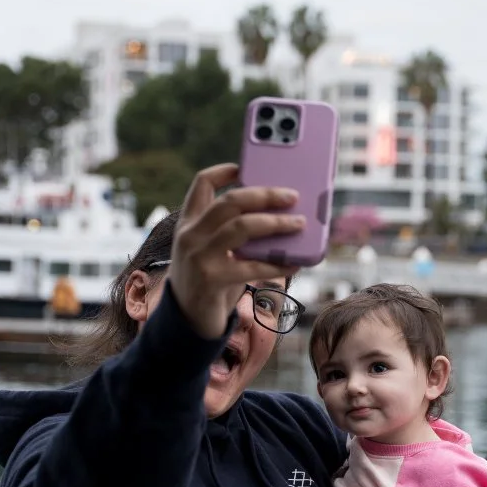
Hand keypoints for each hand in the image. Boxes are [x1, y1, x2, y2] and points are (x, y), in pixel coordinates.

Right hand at [170, 164, 304, 338]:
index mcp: (189, 222)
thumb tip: (282, 216)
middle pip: (230, 200)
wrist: (187, 320)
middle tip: (292, 196)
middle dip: (265, 195)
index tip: (247, 166)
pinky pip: (251, 266)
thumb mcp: (212, 249)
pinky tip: (294, 263)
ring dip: (276, 223)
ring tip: (299, 224)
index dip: (225, 171)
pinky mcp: (211, 280)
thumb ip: (233, 232)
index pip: (202, 183)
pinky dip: (276, 263)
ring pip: (242, 227)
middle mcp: (190, 235)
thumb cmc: (209, 279)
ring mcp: (198, 257)